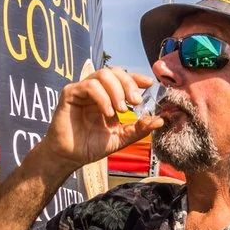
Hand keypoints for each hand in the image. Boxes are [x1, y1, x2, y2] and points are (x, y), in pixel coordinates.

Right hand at [35, 67, 160, 170]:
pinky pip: (89, 86)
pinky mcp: (70, 93)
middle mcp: (96, 90)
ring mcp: (82, 90)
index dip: (136, 78)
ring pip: (102, 75)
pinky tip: (107, 113)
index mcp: (108, 96)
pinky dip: (102, 97)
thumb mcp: (121, 138)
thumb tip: (160, 121)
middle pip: (114, 72)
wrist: (70, 157)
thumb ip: (138, 128)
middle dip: (128, 84)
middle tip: (136, 101)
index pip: (123, 78)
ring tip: (121, 110)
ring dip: (116, 90)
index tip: (149, 84)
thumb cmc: (91, 146)